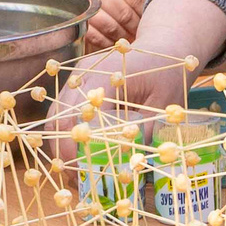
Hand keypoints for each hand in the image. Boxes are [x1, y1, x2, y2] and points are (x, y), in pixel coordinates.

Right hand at [26, 0, 143, 47]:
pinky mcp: (71, 15)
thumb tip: (142, 5)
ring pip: (110, 26)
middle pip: (124, 12)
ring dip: (123, 37)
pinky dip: (105, 42)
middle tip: (145, 35)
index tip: (152, 18)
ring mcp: (82, 2)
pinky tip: (112, 44)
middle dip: (136, 27)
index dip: (146, 10)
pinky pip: (92, 34)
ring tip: (131, 42)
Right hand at [45, 0, 225, 153]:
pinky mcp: (78, 83)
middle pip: (60, 115)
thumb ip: (147, 130)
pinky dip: (65, 133)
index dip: (74, 143)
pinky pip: (63, 110)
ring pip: (57, 114)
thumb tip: (132, 163)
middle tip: (74, 178)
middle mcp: (86, 73)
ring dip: (61, 143)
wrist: (164, 47)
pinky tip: (75, 154)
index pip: (79, 113)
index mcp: (106, 74)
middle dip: (63, 150)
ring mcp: (78, 76)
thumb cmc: (169, 73)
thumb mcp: (166, 103)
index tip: (78, 169)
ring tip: (73, 171)